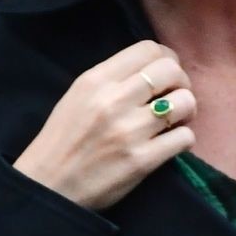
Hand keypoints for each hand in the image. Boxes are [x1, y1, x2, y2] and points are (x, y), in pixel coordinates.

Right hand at [13, 39, 196, 213]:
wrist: (48, 186)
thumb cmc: (63, 141)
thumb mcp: (78, 97)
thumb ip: (111, 79)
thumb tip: (152, 70)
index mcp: (96, 80)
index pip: (149, 49)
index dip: (167, 59)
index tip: (165, 75)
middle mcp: (114, 100)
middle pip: (171, 70)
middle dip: (181, 82)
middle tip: (174, 98)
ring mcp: (130, 131)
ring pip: (185, 102)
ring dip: (187, 110)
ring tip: (174, 121)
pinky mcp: (142, 161)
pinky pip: (184, 137)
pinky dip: (183, 139)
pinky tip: (170, 143)